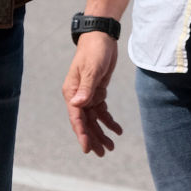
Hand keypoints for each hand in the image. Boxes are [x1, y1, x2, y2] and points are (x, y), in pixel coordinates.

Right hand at [63, 33, 122, 155]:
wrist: (101, 37)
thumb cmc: (94, 51)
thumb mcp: (92, 68)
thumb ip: (86, 87)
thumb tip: (77, 105)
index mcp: (72, 92)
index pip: (76, 117)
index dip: (82, 134)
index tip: (88, 148)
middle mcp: (77, 96)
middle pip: (85, 122)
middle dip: (93, 138)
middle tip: (102, 153)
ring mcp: (87, 95)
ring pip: (94, 120)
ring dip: (102, 133)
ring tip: (111, 147)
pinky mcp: (97, 92)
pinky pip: (102, 111)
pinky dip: (109, 121)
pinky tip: (118, 130)